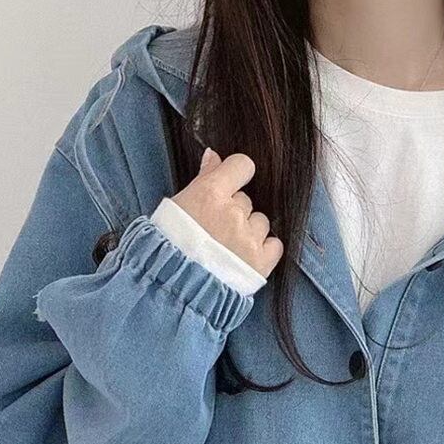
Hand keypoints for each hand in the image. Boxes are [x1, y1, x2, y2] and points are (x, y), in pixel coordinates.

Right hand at [170, 147, 283, 278]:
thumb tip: (215, 156)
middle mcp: (234, 213)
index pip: (242, 166)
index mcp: (210, 194)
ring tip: (228, 248)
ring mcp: (249, 238)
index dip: (237, 174)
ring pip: (260, 222)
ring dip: (249, 231)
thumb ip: (202, 180)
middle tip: (216, 231)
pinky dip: (264, 249)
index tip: (231, 185)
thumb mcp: (177, 207)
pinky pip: (275, 245)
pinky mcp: (261, 262)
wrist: (175, 288)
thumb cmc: (169, 247)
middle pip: (246, 200)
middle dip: (234, 212)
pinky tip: (247, 257)